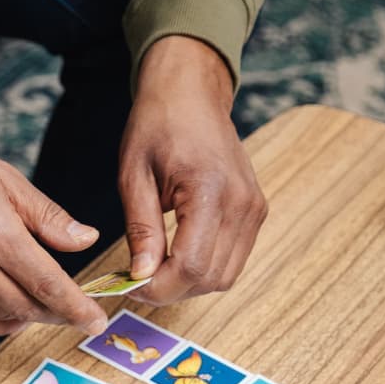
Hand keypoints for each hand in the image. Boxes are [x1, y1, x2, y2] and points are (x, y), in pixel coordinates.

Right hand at [0, 121, 107, 336]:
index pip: (47, 284)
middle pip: (26, 307)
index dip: (76, 307)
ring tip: (40, 304)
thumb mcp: (7, 180)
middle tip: (72, 310)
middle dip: (56, 313)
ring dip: (27, 316)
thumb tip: (86, 241)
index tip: (95, 322)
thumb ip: (49, 218)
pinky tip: (9, 313)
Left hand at [118, 36, 267, 304]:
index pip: (192, 266)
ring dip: (188, 284)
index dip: (159, 287)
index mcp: (211, 191)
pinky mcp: (255, 211)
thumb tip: (140, 275)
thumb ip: (141, 229)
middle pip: (211, 278)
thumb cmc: (158, 125)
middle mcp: (242, 203)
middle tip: (136, 280)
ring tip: (153, 269)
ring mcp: (254, 208)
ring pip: (225, 276)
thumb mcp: (134, 176)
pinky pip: (233, 259)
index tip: (129, 285)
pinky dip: (204, 269)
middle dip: (171, 290)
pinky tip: (175, 256)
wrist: (191, 93)